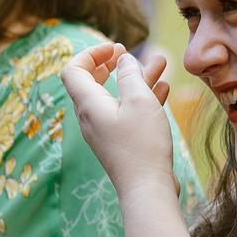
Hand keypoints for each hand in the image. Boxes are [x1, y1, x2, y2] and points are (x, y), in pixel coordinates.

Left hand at [60, 42, 176, 198]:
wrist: (147, 188)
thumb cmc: (142, 144)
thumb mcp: (139, 100)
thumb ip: (130, 74)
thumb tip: (124, 60)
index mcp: (88, 104)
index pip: (73, 70)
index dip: (90, 53)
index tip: (115, 48)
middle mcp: (91, 117)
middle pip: (92, 82)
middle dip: (111, 64)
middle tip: (126, 52)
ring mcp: (105, 131)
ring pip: (116, 96)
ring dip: (135, 79)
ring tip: (160, 63)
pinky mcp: (119, 142)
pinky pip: (126, 113)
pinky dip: (141, 98)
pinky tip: (163, 89)